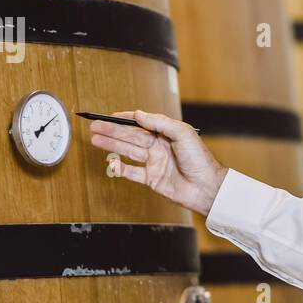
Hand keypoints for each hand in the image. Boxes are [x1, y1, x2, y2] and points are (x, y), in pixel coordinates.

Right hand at [89, 110, 227, 214]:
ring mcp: (154, 163)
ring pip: (128, 152)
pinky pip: (132, 172)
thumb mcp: (183, 133)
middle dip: (112, 131)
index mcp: (166, 134)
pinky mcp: (152, 179)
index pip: (141, 123)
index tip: (109, 116)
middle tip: (95, 127)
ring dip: (112, 145)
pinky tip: (110, 163)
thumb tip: (139, 114)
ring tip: (95, 139)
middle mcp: (159, 147)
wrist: (207, 187)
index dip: (125, 119)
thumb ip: (160, 122)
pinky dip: (121, 168)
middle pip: (131, 136)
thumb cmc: (199, 159)